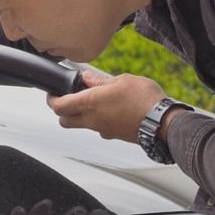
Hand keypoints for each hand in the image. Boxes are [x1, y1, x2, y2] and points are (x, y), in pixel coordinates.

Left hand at [46, 70, 165, 142]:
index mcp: (89, 103)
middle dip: (61, 111)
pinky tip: (110, 110)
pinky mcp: (113, 136)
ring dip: (80, 115)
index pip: (58, 106)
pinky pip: (98, 128)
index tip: (51, 93)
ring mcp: (102, 130)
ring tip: (94, 101)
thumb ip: (100, 81)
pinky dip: (98, 120)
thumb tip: (87, 78)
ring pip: (81, 125)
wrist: (163, 123)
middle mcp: (91, 120)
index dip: (51, 99)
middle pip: (64, 121)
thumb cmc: (144, 100)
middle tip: (67, 99)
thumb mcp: (121, 81)